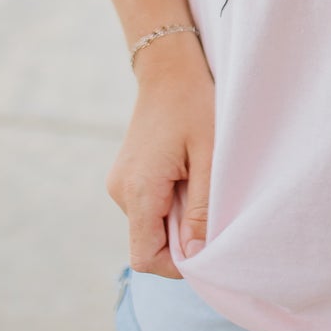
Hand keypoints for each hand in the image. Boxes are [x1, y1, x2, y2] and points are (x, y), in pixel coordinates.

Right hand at [106, 31, 215, 276]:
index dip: (178, 263)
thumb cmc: (195, 104)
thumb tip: (196, 257)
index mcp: (138, 190)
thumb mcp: (210, 156)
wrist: (169, 67)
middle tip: (208, 199)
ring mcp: (120, 183)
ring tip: (198, 176)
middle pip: (150, 243)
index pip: (146, 258)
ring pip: (151, 225)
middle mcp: (121, 191)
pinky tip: (187, 171)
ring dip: (179, 215)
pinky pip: (149, 206)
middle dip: (183, 235)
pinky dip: (171, 201)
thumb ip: (203, 210)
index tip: (207, 241)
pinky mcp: (127, 175)